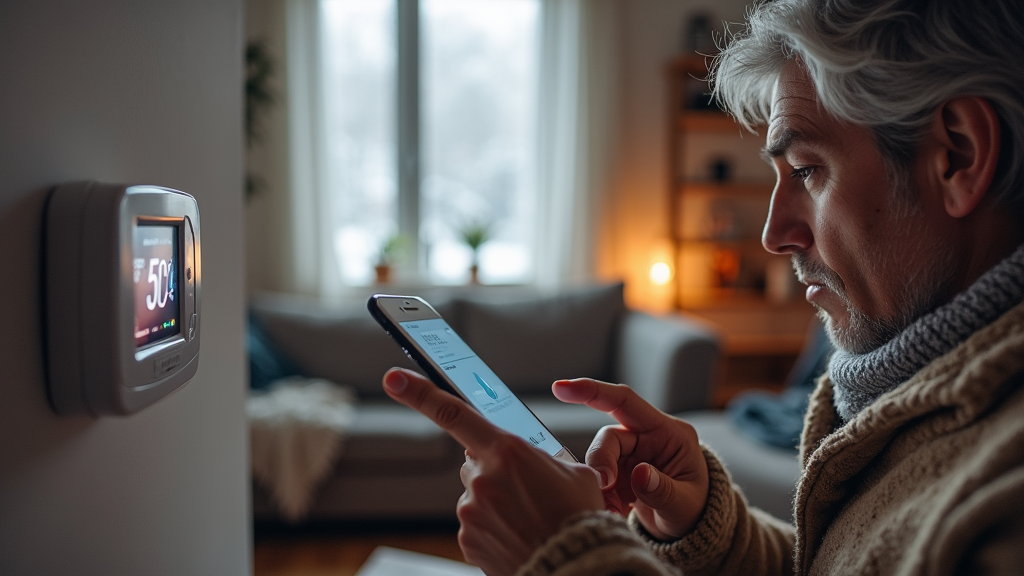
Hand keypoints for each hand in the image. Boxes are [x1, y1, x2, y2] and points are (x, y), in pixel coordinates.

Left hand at [382, 368, 604, 575]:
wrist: (575, 564)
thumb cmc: (578, 516)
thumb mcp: (573, 472)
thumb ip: (543, 457)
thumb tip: (533, 458)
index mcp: (506, 451)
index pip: (453, 414)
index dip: (419, 393)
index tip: (393, 379)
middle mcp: (481, 478)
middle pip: (473, 460)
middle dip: (494, 468)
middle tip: (526, 488)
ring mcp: (470, 511)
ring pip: (475, 494)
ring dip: (495, 500)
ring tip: (528, 517)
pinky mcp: (467, 539)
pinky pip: (474, 524)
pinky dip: (492, 527)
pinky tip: (516, 534)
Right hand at [552, 378, 707, 540]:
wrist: (691, 525)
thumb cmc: (695, 508)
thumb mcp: (686, 504)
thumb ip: (663, 490)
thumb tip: (639, 473)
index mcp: (668, 432)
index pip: (625, 401)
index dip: (593, 391)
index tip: (561, 389)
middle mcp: (646, 437)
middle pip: (609, 437)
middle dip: (601, 463)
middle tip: (604, 489)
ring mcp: (631, 454)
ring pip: (600, 459)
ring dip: (601, 486)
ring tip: (615, 510)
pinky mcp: (618, 472)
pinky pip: (598, 478)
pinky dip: (602, 497)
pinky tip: (615, 511)